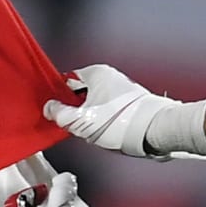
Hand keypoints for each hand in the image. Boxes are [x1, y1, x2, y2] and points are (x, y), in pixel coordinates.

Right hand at [46, 64, 205, 159]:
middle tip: (74, 124)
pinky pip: (108, 110)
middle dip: (76, 109)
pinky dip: (103, 120)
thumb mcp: (82, 122)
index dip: (59, 96)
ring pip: (95, 103)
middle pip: (81, 93)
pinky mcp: (129, 104)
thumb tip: (49, 108)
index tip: (56, 110)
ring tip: (93, 131)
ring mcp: (121, 90)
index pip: (68, 80)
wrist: (155, 131)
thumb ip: (61, 114)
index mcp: (97, 73)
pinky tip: (105, 133)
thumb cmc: (123, 123)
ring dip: (90, 117)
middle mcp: (110, 77)